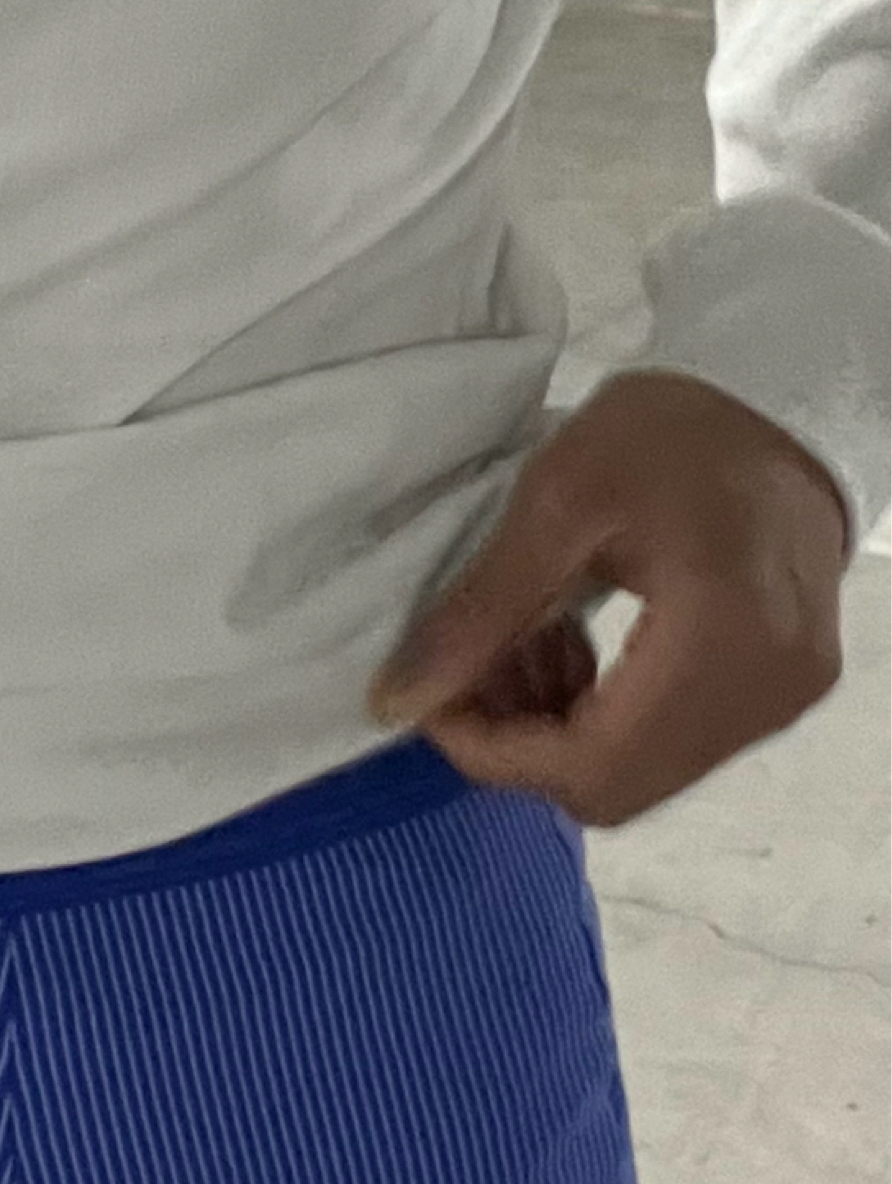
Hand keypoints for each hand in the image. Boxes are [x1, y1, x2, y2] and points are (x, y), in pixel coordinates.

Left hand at [367, 370, 849, 826]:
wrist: (788, 397)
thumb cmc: (676, 431)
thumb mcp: (561, 497)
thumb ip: (481, 608)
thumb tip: (395, 702)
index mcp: (724, 641)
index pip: (586, 764)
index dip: (490, 752)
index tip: (432, 699)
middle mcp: (767, 696)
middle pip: (608, 786)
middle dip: (517, 745)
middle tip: (473, 669)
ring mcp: (779, 704)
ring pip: (633, 775)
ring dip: (554, 733)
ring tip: (523, 642)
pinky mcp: (777, 696)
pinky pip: (666, 749)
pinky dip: (599, 721)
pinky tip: (572, 648)